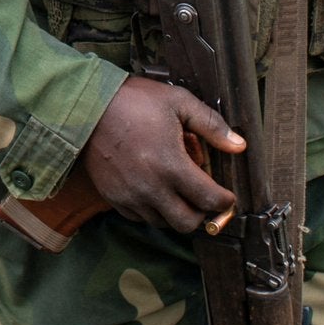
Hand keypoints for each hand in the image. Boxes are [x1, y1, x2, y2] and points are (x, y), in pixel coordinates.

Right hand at [79, 75, 242, 232]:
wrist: (84, 104)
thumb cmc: (132, 100)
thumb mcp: (176, 102)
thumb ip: (211, 124)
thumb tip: (239, 145)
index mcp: (170, 164)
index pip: (210, 200)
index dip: (225, 200)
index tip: (227, 195)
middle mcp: (151, 187)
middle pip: (188, 223)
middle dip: (202, 213)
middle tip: (203, 197)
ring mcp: (130, 195)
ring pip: (164, 223)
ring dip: (176, 212)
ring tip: (177, 192)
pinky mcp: (113, 196)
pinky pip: (140, 217)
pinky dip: (152, 210)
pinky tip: (154, 190)